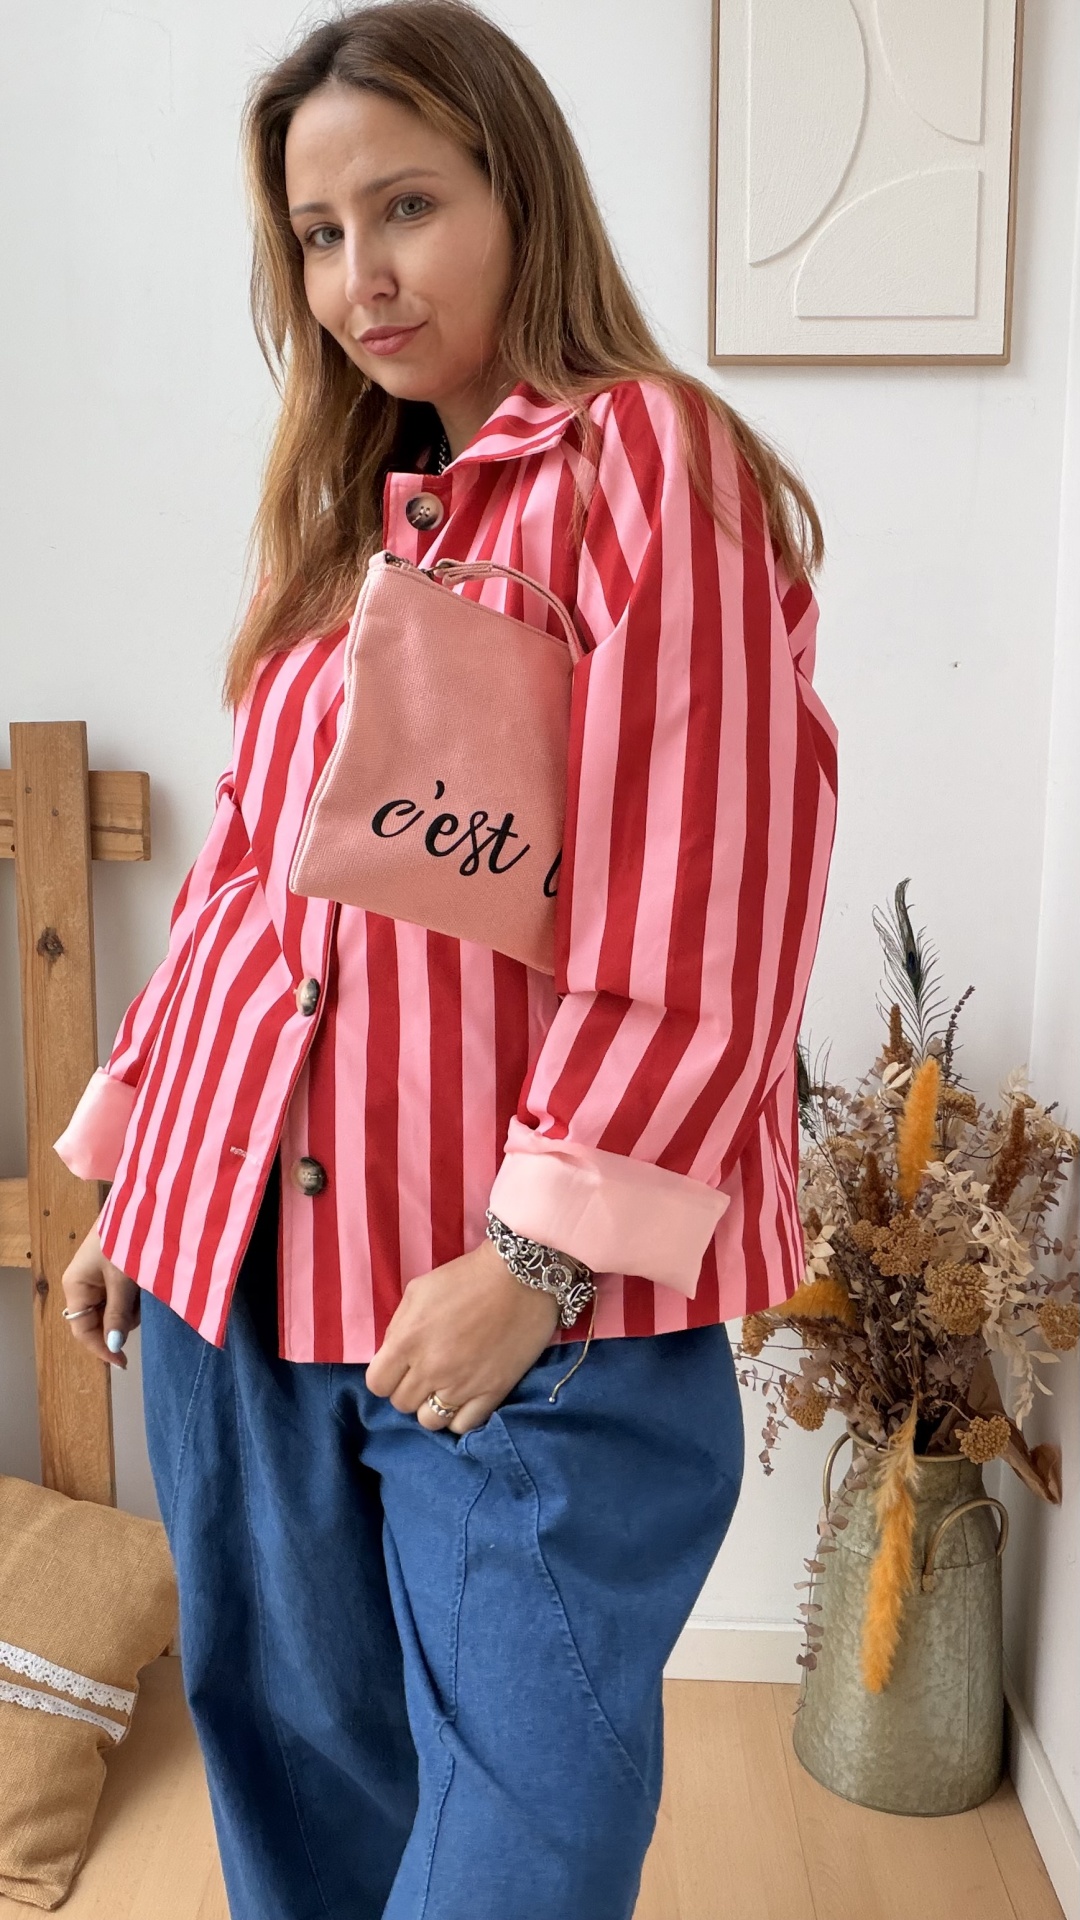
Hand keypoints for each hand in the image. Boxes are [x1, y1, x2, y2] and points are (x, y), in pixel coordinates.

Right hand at [61, 1228, 140, 1369]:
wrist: (143, 1204)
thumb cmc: (126, 1238)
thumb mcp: (123, 1279)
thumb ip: (118, 1313)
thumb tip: (114, 1346)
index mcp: (76, 1286)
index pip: (82, 1330)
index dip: (102, 1348)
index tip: (124, 1362)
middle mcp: (83, 1284)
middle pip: (99, 1321)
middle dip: (121, 1321)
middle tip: (140, 1304)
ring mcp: (97, 1278)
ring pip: (114, 1310)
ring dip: (131, 1308)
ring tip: (143, 1287)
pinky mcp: (113, 1271)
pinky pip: (122, 1296)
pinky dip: (134, 1296)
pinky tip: (144, 1283)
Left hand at [365, 1239, 559, 1433]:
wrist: (521, 1277)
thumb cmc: (467, 1277)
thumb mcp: (418, 1290)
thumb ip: (398, 1326)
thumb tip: (392, 1354)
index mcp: (408, 1340)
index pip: (377, 1384)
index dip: (386, 1377)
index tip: (399, 1367)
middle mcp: (430, 1369)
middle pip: (402, 1403)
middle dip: (409, 1388)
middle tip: (426, 1371)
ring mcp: (462, 1385)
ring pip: (429, 1421)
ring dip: (432, 1406)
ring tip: (445, 1387)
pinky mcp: (492, 1393)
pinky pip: (463, 1425)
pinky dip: (459, 1416)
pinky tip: (464, 1397)